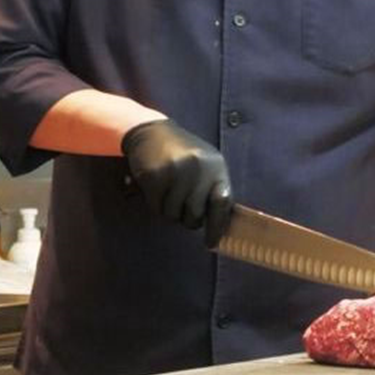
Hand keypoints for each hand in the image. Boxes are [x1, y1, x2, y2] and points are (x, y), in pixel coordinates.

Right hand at [122, 119, 232, 246]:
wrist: (152, 131)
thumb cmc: (183, 154)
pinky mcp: (154, 176)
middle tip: (183, 209)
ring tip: (169, 195)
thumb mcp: (206, 166)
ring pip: (174, 215)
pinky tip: (157, 190)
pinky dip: (156, 205)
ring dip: (170, 212)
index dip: (217, 227)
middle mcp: (198, 169)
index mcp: (216, 168)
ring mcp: (175, 172)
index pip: (222, 204)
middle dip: (188, 219)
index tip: (211, 243)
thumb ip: (213, 190)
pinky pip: (156, 207)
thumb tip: (220, 224)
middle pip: (195, 216)